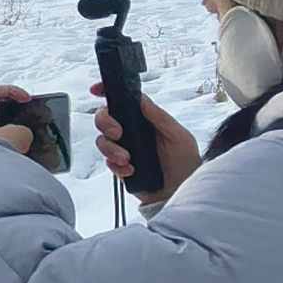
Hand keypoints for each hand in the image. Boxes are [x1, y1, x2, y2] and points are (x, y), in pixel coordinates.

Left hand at [0, 86, 43, 160]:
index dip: (10, 91)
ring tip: (23, 148)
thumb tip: (21, 141)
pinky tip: (17, 162)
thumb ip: (21, 130)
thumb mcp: (17, 134)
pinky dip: (4, 157)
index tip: (25, 99)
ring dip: (8, 142)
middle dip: (9, 121)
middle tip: (23, 126)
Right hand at [95, 95, 200, 209]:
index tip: (96, 90)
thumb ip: (160, 117)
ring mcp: (124, 149)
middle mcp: (132, 131)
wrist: (182, 191)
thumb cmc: (186, 162)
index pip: (123, 101)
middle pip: (104, 118)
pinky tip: (131, 170)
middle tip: (117, 133)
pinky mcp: (120, 167)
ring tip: (127, 159)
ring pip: (102, 141)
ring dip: (111, 149)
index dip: (106, 92)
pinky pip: (108, 163)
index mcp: (145, 119)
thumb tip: (142, 99)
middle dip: (105, 123)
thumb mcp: (179, 136)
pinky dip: (117, 167)